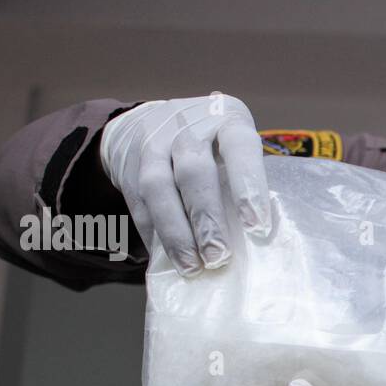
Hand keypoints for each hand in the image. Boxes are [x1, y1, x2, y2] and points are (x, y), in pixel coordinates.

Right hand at [99, 93, 270, 276]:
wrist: (149, 119)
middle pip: (194, 172)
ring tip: (192, 266)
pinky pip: (138, 203)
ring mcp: (153, 143)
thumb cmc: (211, 144)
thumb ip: (242, 180)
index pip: (239, 147)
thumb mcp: (232, 145)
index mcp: (226, 118)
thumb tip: (254, 242)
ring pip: (158, 188)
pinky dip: (153, 234)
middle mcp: (187, 125)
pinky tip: (167, 260)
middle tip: (219, 257)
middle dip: (207, 219)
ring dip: (175, 233)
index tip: (256, 226)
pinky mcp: (128, 165)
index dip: (248, 185)